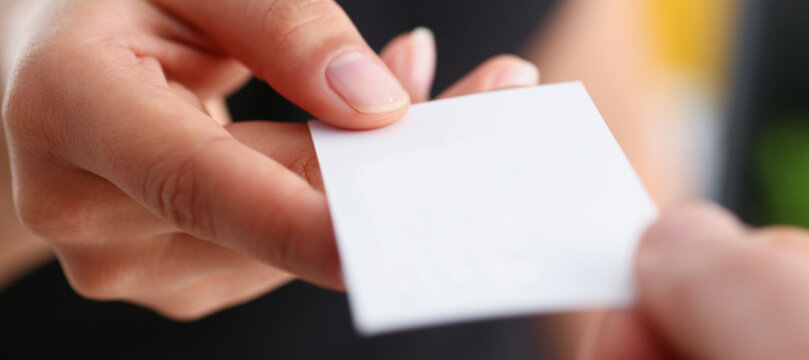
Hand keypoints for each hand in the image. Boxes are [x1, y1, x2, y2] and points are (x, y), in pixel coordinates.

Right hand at [1, 0, 539, 318]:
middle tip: (501, 95)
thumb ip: (284, 27)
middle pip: (279, 207)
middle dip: (399, 157)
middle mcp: (85, 209)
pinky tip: (375, 128)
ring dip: (383, 167)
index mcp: (69, 110)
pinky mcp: (179, 272)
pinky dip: (346, 187)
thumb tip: (377, 105)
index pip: (201, 182)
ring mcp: (133, 257)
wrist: (45, 51)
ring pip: (298, 230)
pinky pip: (289, 238)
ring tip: (449, 92)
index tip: (405, 232)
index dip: (308, 218)